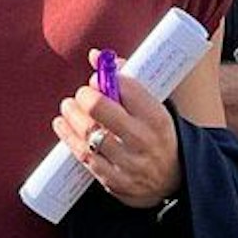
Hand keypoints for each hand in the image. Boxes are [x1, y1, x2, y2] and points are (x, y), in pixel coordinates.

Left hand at [52, 51, 180, 207]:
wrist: (175, 179)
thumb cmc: (158, 135)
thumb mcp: (153, 108)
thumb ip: (126, 81)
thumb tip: (95, 56)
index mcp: (156, 118)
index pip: (126, 89)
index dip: (105, 80)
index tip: (96, 80)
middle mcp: (143, 140)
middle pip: (100, 109)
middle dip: (83, 97)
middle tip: (79, 95)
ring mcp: (129, 164)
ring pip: (89, 135)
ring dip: (71, 117)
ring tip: (67, 107)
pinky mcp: (115, 181)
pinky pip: (85, 157)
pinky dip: (69, 139)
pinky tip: (62, 126)